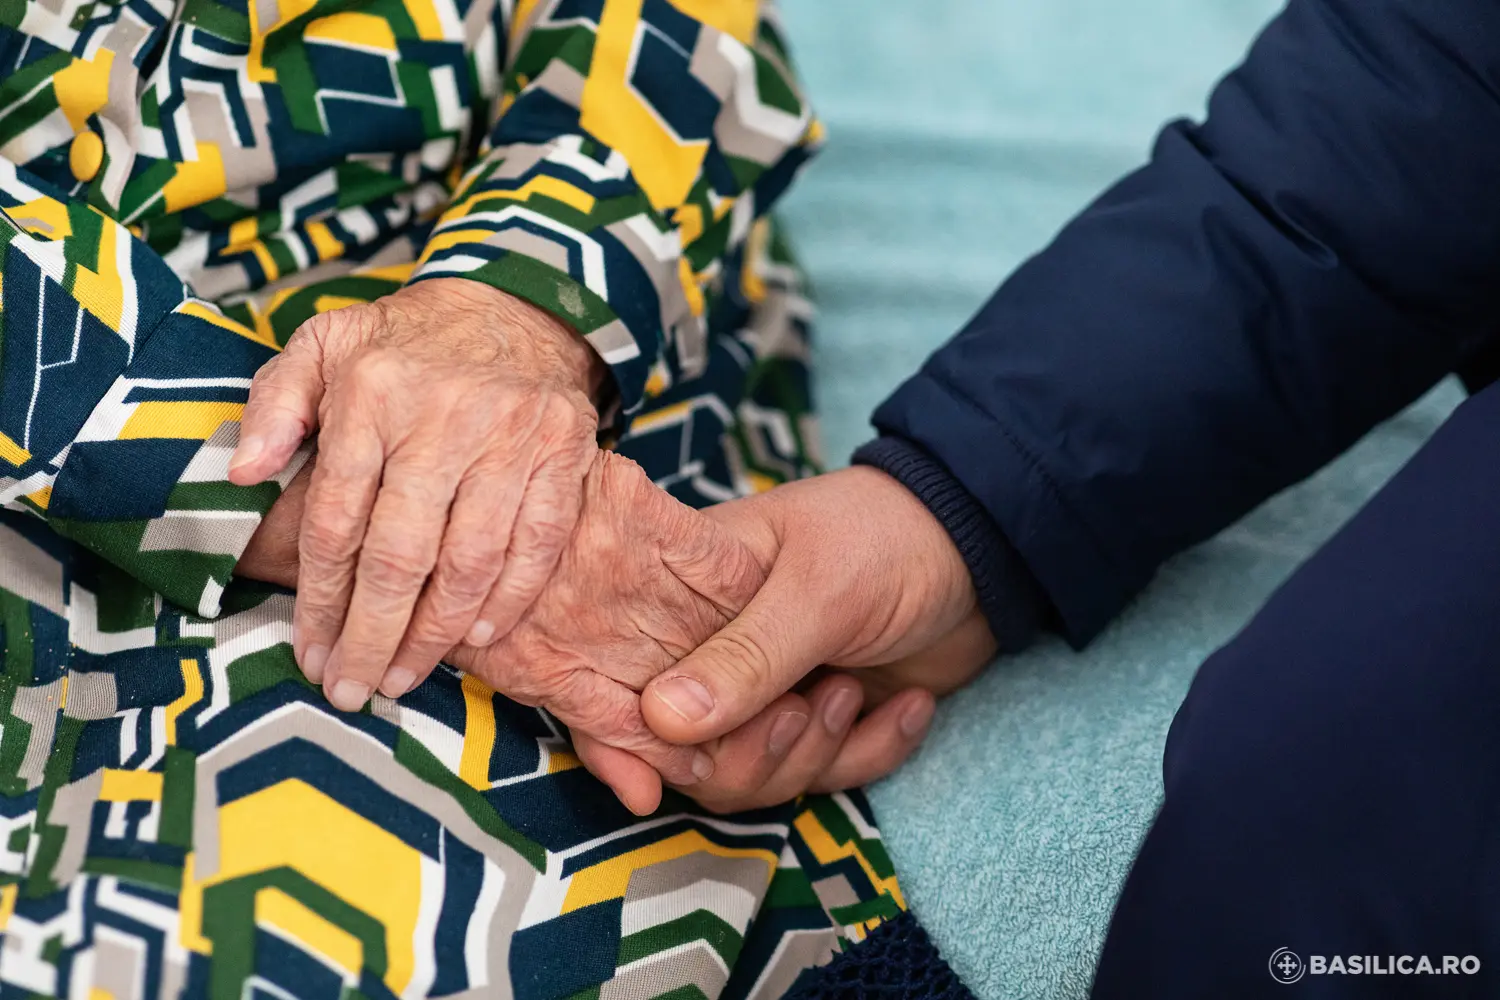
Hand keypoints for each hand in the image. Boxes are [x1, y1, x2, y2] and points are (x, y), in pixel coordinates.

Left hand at [227, 279, 605, 711]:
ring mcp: (512, 438)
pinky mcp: (564, 455)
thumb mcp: (322, 345)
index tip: (310, 653)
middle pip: (400, 554)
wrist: (514, 308)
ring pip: (470, 561)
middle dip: (372, 636)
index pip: (337, 518)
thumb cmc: (406, 343)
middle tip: (353, 689)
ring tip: (406, 677)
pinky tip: (479, 637)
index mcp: (373, 394)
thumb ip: (274, 405)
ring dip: (436, 634)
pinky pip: (538, 544)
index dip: (321, 599)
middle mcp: (444, 417)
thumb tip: (242, 473)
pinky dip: (510, 599)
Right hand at [450, 453, 939, 813]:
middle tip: (809, 704)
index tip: (647, 784)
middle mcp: (718, 648)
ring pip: (755, 776)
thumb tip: (662, 720)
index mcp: (689, 596)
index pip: (623, 677)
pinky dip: (872, 751)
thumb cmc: (889, 535)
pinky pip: (826, 774)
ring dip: (815, 751)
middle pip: (691, 751)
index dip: (620, 737)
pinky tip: (910, 705)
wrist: (988, 543)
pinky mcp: (828, 716)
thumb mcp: (818, 590)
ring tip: (853, 690)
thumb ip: (745, 657)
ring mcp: (773, 687)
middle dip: (751, 752)